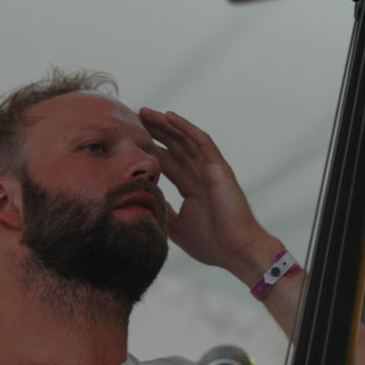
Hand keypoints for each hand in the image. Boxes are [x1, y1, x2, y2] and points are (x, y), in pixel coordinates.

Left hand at [139, 108, 281, 282]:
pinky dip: (186, 128)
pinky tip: (169, 116)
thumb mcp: (176, 226)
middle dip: (154, 131)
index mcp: (191, 187)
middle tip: (132, 117)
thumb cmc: (212, 244)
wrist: (236, 252)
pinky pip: (202, 142)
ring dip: (165, 124)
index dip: (149, 149)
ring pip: (185, 139)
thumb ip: (162, 209)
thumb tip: (143, 200)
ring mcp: (210, 170)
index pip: (167, 161)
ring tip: (145, 112)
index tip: (128, 140)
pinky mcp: (219, 168)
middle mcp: (201, 174)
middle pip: (174, 145)